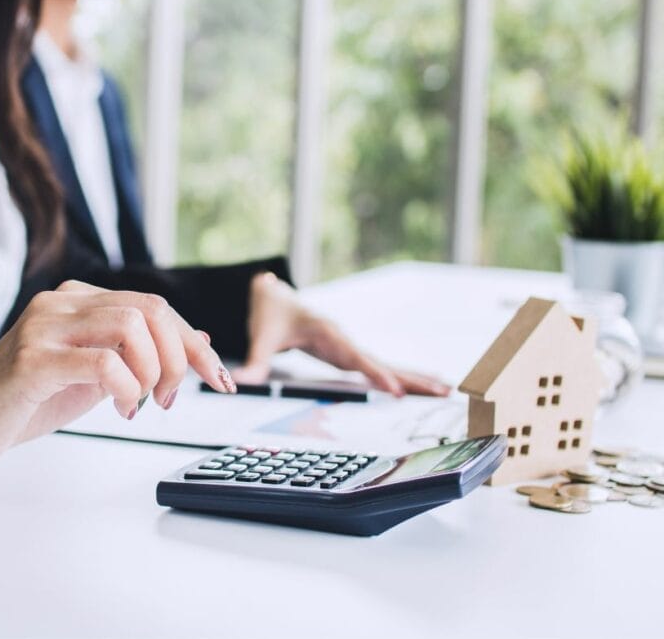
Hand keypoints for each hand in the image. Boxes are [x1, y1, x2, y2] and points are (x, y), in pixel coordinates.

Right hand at [0, 281, 236, 467]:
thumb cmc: (25, 399)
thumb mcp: (93, 373)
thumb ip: (138, 353)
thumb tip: (197, 339)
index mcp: (79, 300)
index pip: (155, 306)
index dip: (195, 343)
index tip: (219, 379)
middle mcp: (62, 302)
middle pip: (150, 309)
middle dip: (181, 357)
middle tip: (170, 399)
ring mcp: (45, 327)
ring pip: (131, 325)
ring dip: (154, 371)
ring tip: (143, 404)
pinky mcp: (32, 360)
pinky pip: (101, 361)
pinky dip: (126, 387)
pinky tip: (122, 409)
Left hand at [233, 272, 450, 397]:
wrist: (274, 296)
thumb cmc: (270, 314)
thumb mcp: (260, 337)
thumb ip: (255, 361)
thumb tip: (239, 381)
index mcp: (327, 333)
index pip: (354, 357)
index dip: (374, 373)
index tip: (394, 389)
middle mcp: (344, 338)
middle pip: (381, 360)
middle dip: (409, 376)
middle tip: (443, 390)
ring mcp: (349, 345)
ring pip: (386, 363)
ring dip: (414, 377)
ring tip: (447, 389)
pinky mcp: (348, 352)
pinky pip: (378, 365)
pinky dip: (400, 375)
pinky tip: (421, 385)